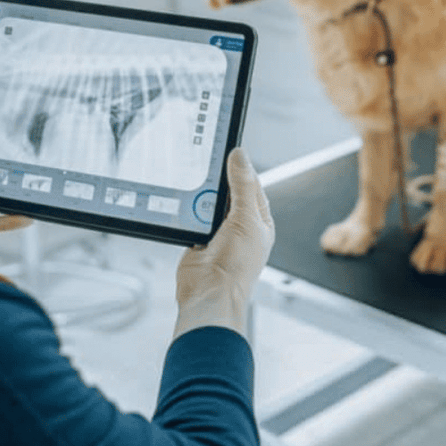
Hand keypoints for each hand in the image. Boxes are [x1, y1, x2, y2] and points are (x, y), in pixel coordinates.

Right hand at [174, 148, 274, 338]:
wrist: (209, 294)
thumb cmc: (237, 266)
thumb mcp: (246, 218)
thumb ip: (242, 186)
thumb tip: (240, 156)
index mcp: (260, 221)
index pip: (252, 185)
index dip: (242, 168)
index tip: (230, 151)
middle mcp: (241, 226)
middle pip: (229, 192)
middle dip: (220, 181)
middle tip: (208, 162)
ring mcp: (220, 233)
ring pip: (210, 203)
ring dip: (203, 196)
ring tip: (196, 182)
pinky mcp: (200, 239)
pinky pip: (194, 216)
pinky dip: (190, 209)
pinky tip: (186, 202)